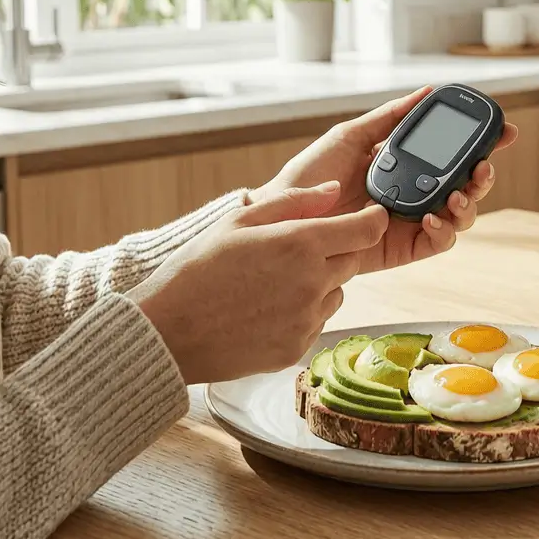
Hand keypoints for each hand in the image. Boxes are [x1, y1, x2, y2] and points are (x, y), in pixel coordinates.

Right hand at [133, 183, 388, 383]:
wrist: (166, 334)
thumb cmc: (196, 269)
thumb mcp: (239, 220)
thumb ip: (294, 201)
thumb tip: (335, 190)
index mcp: (299, 244)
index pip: (365, 230)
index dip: (372, 220)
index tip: (371, 216)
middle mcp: (312, 283)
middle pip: (352, 260)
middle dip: (335, 251)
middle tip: (295, 250)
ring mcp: (307, 320)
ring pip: (336, 292)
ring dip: (320, 283)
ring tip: (272, 283)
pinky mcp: (298, 348)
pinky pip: (316, 322)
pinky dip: (302, 313)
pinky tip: (265, 309)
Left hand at [254, 87, 518, 273]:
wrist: (286, 216)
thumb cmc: (311, 176)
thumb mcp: (351, 136)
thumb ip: (390, 117)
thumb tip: (426, 92)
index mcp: (407, 164)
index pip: (453, 153)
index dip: (483, 143)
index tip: (504, 131)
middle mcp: (415, 192)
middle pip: (466, 185)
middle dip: (484, 175)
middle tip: (484, 167)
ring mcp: (412, 221)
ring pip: (461, 215)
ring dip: (470, 204)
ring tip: (459, 195)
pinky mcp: (404, 249)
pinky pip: (439, 242)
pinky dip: (445, 230)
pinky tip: (433, 218)